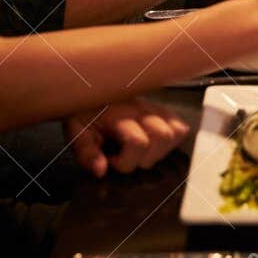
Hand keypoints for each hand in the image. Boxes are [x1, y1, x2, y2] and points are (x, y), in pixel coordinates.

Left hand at [64, 98, 191, 177]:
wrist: (90, 86)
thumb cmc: (84, 111)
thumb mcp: (77, 131)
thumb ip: (87, 153)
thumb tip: (101, 171)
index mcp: (120, 115)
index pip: (138, 142)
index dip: (126, 162)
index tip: (111, 162)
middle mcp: (142, 110)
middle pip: (163, 137)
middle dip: (146, 158)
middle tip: (128, 158)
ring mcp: (155, 109)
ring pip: (176, 131)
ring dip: (161, 150)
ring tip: (142, 153)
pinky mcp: (162, 110)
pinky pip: (180, 126)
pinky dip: (172, 140)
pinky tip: (153, 145)